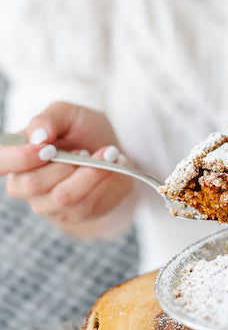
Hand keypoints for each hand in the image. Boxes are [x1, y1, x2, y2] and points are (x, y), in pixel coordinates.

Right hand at [0, 102, 133, 228]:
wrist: (111, 152)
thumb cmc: (82, 131)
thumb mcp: (68, 114)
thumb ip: (49, 119)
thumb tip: (38, 137)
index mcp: (16, 156)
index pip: (1, 162)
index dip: (20, 158)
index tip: (49, 148)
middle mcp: (23, 184)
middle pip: (31, 184)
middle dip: (65, 164)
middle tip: (85, 149)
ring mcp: (45, 203)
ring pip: (62, 196)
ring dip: (90, 172)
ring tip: (108, 153)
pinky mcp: (71, 215)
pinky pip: (84, 203)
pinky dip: (103, 180)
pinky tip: (114, 165)